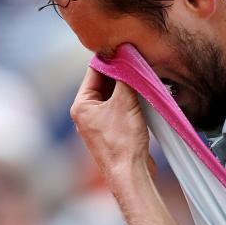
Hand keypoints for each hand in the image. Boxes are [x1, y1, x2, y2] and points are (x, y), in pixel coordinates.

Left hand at [70, 68, 150, 182]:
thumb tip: (126, 58)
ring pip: (113, 96)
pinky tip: (144, 96)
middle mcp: (86, 114)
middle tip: (138, 62)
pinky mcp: (112, 133)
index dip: (111, 59)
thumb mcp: (125, 101)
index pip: (95, 71)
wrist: (130, 174)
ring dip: (127, 87)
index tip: (126, 50)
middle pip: (104, 83)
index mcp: (81, 105)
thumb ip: (125, 77)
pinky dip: (130, 101)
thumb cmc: (123, 141)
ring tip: (143, 77)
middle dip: (121, 73)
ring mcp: (98, 125)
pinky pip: (120, 109)